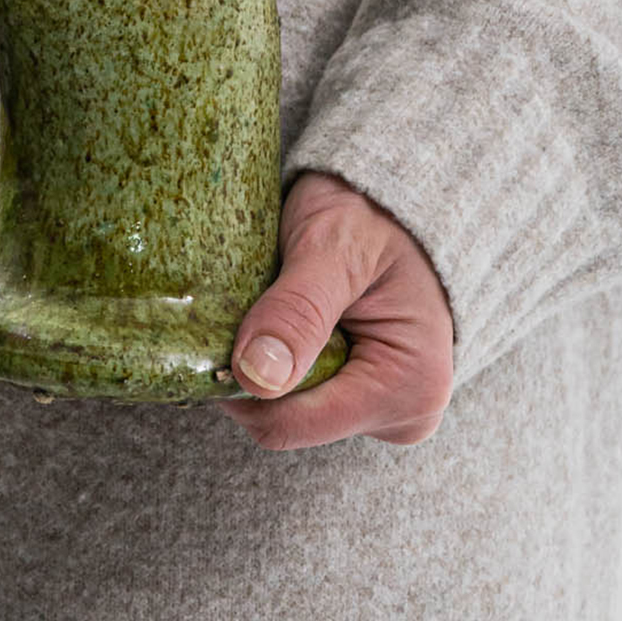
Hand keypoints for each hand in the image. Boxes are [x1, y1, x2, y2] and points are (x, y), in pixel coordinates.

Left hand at [219, 169, 453, 449]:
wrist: (396, 196)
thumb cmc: (374, 212)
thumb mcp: (334, 247)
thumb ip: (297, 310)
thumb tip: (257, 378)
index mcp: (409, 387)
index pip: (289, 424)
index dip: (237, 384)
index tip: (211, 330)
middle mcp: (403, 414)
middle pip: (285, 418)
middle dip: (255, 367)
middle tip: (250, 301)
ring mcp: (385, 409)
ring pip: (288, 406)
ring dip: (266, 358)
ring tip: (275, 301)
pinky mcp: (365, 396)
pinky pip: (302, 391)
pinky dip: (281, 355)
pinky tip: (287, 316)